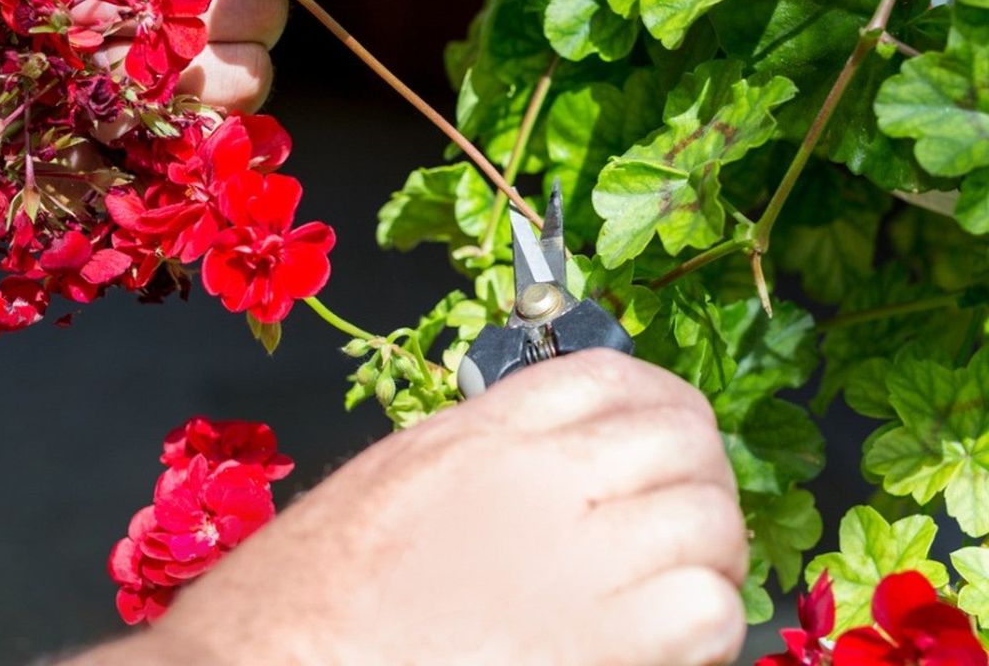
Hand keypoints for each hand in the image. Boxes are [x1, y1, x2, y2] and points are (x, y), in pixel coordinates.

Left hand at [0, 0, 289, 138]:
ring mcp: (193, 85)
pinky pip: (196, 140)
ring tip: (87, 47)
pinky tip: (90, 101)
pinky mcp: (163, 145)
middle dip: (202, 0)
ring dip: (162, 62)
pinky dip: (144, 120)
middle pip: (268, 14)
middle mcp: (211, 15)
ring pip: (245, 81)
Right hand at [120, 350, 747, 665]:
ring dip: (709, 552)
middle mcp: (537, 483)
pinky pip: (707, 612)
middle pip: (679, 437)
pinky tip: (668, 642)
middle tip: (688, 514)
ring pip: (708, 523)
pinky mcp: (603, 649)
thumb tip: (562, 457)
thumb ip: (484, 456)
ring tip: (682, 585)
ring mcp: (575, 564)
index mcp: (480, 436)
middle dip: (699, 473)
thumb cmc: (307, 598)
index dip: (658, 402)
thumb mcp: (392, 483)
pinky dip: (705, 623)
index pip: (611, 378)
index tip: (667, 433)